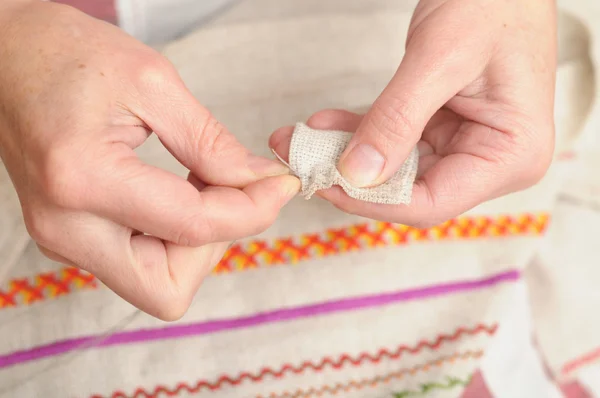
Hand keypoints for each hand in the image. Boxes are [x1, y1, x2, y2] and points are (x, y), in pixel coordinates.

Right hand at [0, 1, 298, 319]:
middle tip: (234, 191)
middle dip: (214, 245)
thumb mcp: (152, 82)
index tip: (279, 185)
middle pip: (166, 289)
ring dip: (196, 242)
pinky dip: (174, 237)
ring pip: (155, 283)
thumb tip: (257, 181)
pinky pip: (140, 262)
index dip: (251, 210)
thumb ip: (210, 142)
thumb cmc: (65, 55)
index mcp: (83, 178)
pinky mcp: (71, 237)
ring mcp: (63, 239)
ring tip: (205, 182)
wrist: (6, 58)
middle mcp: (66, 226)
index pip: (191, 227)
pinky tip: (181, 191)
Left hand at [271, 0, 555, 226]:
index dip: (372, 200)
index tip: (325, 181)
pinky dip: (360, 134)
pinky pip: (395, 144)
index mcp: (512, 155)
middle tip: (300, 158)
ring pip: (395, 171)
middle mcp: (492, 162)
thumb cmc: (493, 4)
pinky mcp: (445, 131)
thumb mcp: (440, 58)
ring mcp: (467, 147)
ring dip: (348, 155)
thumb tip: (357, 174)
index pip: (432, 203)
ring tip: (302, 139)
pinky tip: (325, 124)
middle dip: (351, 177)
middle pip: (409, 191)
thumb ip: (398, 118)